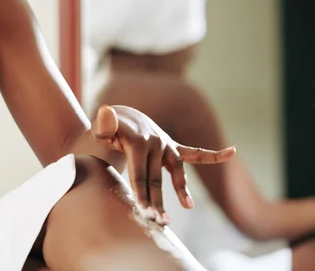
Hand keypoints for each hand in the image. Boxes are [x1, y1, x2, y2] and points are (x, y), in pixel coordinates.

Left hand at [92, 105, 234, 223]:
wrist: (123, 117)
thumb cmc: (108, 128)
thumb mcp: (101, 127)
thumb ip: (103, 124)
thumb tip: (105, 111)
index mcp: (138, 141)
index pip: (140, 173)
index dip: (141, 193)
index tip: (144, 211)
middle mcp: (155, 142)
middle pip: (156, 178)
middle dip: (157, 201)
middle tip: (159, 221)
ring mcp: (166, 145)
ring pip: (176, 171)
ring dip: (181, 191)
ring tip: (187, 207)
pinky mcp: (173, 148)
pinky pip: (195, 153)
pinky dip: (213, 154)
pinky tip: (231, 152)